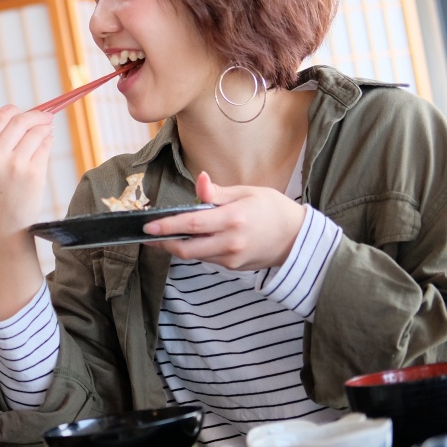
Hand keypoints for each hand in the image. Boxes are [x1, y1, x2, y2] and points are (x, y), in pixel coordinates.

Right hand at [0, 105, 54, 239]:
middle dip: (37, 115)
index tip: (25, 114)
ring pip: (36, 132)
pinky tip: (46, 145)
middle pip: (20, 121)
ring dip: (45, 129)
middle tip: (46, 117)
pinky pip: (45, 147)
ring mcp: (14, 165)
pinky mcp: (33, 173)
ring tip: (47, 133)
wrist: (4, 225)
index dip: (15, 111)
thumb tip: (23, 115)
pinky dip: (48, 142)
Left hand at [144, 171, 306, 269]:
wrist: (298, 238)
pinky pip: (207, 259)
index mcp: (233, 219)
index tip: (148, 225)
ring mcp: (231, 258)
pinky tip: (195, 239)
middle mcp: (230, 242)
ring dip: (179, 246)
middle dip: (164, 242)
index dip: (167, 226)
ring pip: (195, 256)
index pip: (192, 224)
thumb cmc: (272, 209)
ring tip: (168, 234)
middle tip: (150, 234)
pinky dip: (197, 249)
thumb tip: (199, 179)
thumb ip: (217, 192)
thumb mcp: (246, 193)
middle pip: (186, 249)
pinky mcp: (233, 267)